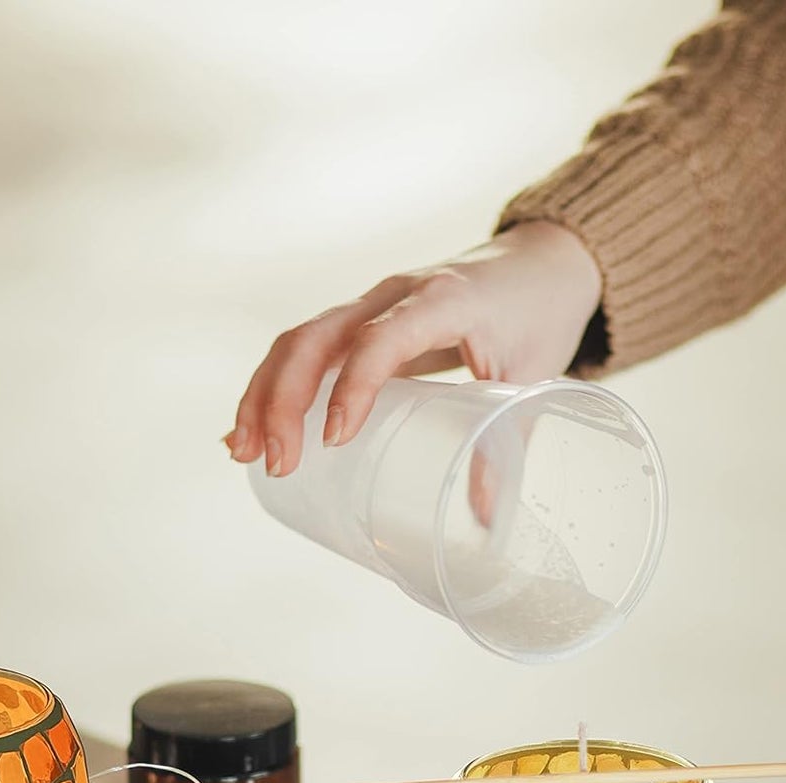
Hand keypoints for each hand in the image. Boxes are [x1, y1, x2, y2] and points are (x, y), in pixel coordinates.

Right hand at [226, 221, 601, 476]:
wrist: (542, 260)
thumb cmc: (539, 313)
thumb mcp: (531, 377)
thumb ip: (506, 442)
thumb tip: (486, 520)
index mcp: (442, 301)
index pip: (380, 339)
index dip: (353, 387)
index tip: (334, 441)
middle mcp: (394, 294)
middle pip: (317, 338)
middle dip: (285, 401)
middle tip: (276, 463)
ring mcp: (371, 303)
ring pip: (298, 340)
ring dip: (264, 395)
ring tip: (242, 452)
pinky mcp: (361, 319)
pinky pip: (305, 347)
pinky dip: (273, 387)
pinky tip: (249, 429)